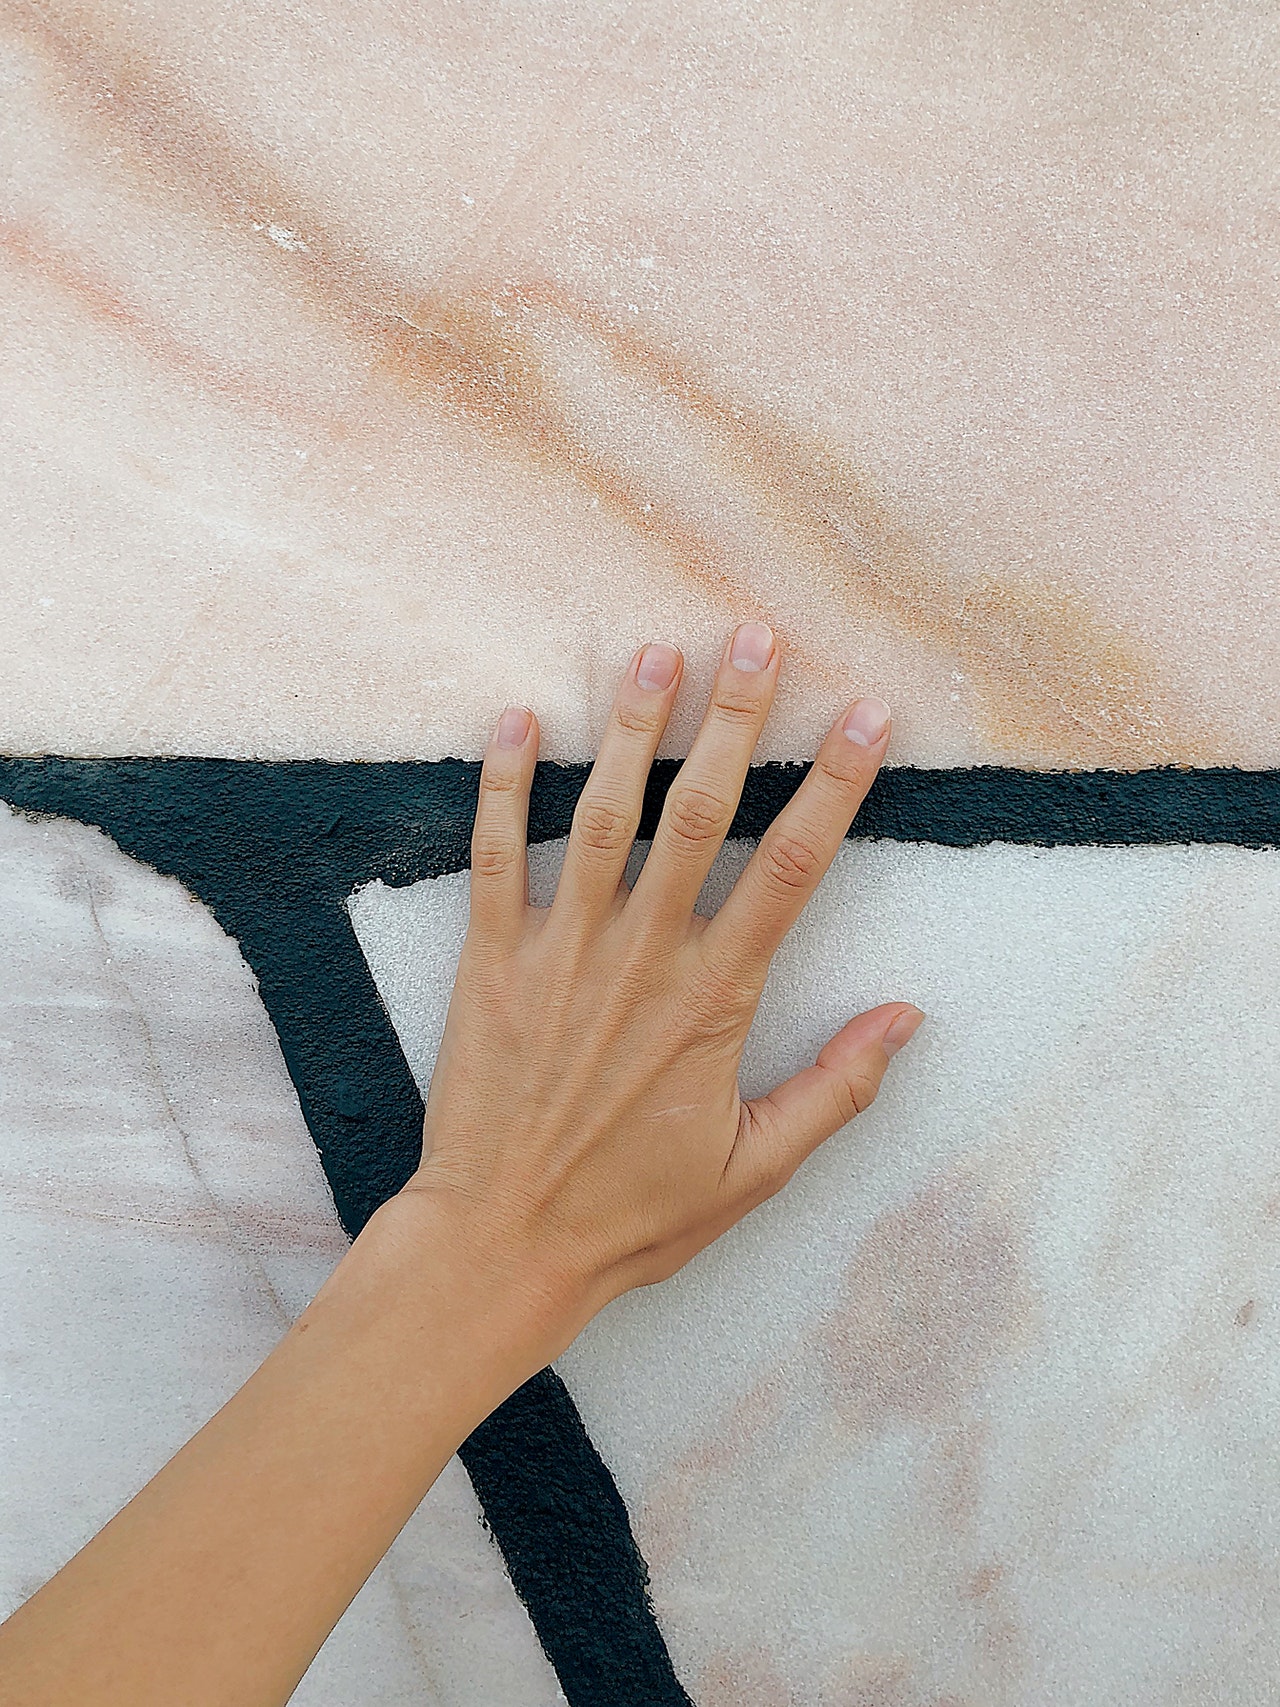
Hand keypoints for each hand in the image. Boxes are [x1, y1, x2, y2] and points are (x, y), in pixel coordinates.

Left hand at [401, 623, 922, 1347]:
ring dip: (630, 730)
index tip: (867, 718)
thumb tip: (907, 1018)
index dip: (834, 788)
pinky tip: (515, 720)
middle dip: (734, 721)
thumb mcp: (755, 1171)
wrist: (501, 1246)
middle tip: (756, 637)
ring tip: (656, 652)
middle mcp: (641, 959)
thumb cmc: (632, 1216)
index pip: (789, 871)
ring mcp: (561, 954)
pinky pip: (496, 859)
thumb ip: (835, 1091)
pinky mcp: (491, 963)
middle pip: (699, 817)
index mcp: (714, 1002)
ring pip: (602, 819)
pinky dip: (501, 788)